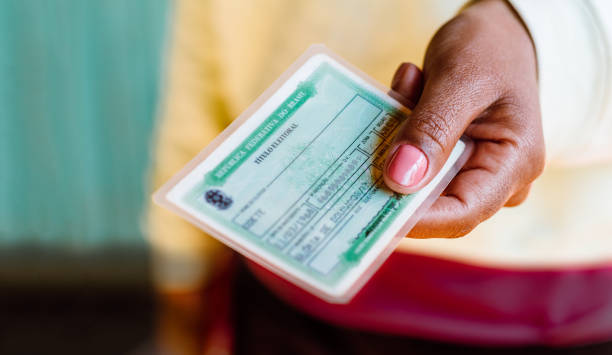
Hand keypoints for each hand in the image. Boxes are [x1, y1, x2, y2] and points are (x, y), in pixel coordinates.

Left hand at [384, 0, 544, 237]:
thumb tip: (399, 180)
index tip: (369, 206)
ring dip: (401, 137)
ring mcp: (473, 169)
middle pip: (436, 201)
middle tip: (369, 139)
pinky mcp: (451, 157)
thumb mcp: (461, 81)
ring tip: (405, 87)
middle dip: (397, 173)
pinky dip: (404, 125)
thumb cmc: (491, 49)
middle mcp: (497, 177)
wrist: (500, 30)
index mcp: (514, 164)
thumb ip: (433, 129)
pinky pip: (416, 157)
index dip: (415, 219)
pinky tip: (410, 83)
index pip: (462, 213)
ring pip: (419, 177)